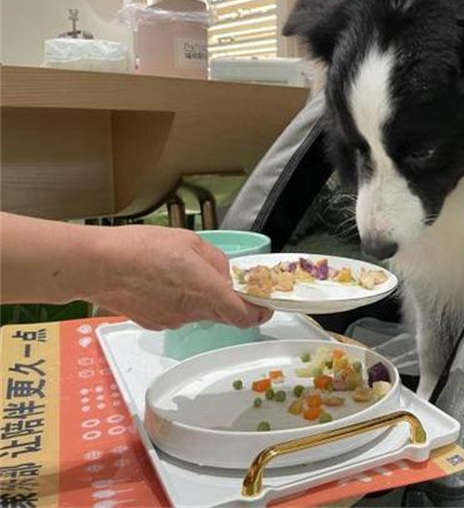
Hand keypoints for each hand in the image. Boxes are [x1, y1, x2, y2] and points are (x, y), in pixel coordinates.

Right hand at [88, 226, 271, 330]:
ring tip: (182, 274)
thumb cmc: (140, 249)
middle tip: (226, 282)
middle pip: (224, 314)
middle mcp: (192, 311)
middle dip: (230, 301)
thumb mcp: (189, 241)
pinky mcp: (155, 323)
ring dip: (201, 298)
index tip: (265, 307)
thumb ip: (215, 260)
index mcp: (206, 290)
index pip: (244, 316)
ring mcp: (173, 320)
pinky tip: (163, 283)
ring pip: (200, 313)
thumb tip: (225, 272)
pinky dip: (179, 302)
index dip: (259, 313)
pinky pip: (178, 314)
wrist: (98, 265)